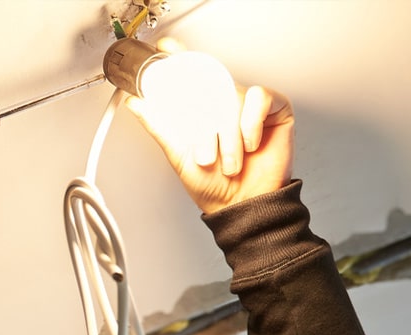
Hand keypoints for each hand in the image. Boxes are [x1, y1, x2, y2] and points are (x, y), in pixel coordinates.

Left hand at [125, 41, 293, 213]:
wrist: (241, 208)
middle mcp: (225, 104)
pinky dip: (251, 124)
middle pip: (211, 84)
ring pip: (233, 96)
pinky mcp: (274, 109)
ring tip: (229, 162)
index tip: (165, 50)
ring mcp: (249, 106)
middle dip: (205, 121)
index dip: (179, 58)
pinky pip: (259, 99)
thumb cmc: (214, 188)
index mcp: (203, 110)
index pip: (192, 75)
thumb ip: (160, 127)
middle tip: (204, 149)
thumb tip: (137, 105)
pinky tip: (250, 145)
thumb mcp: (179, 156)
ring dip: (228, 135)